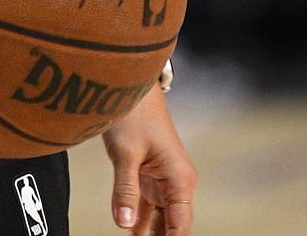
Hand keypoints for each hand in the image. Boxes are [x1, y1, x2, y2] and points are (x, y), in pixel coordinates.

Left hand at [103, 87, 196, 234]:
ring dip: (149, 235)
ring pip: (160, 221)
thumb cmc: (134, 113)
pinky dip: (139, 224)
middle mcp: (176, 184)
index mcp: (180, 179)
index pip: (181, 228)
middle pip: (172, 228)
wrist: (129, 85)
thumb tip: (125, 224)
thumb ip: (126, 190)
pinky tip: (130, 235)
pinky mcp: (148, 178)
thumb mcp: (126, 153)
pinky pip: (147, 209)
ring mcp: (162, 182)